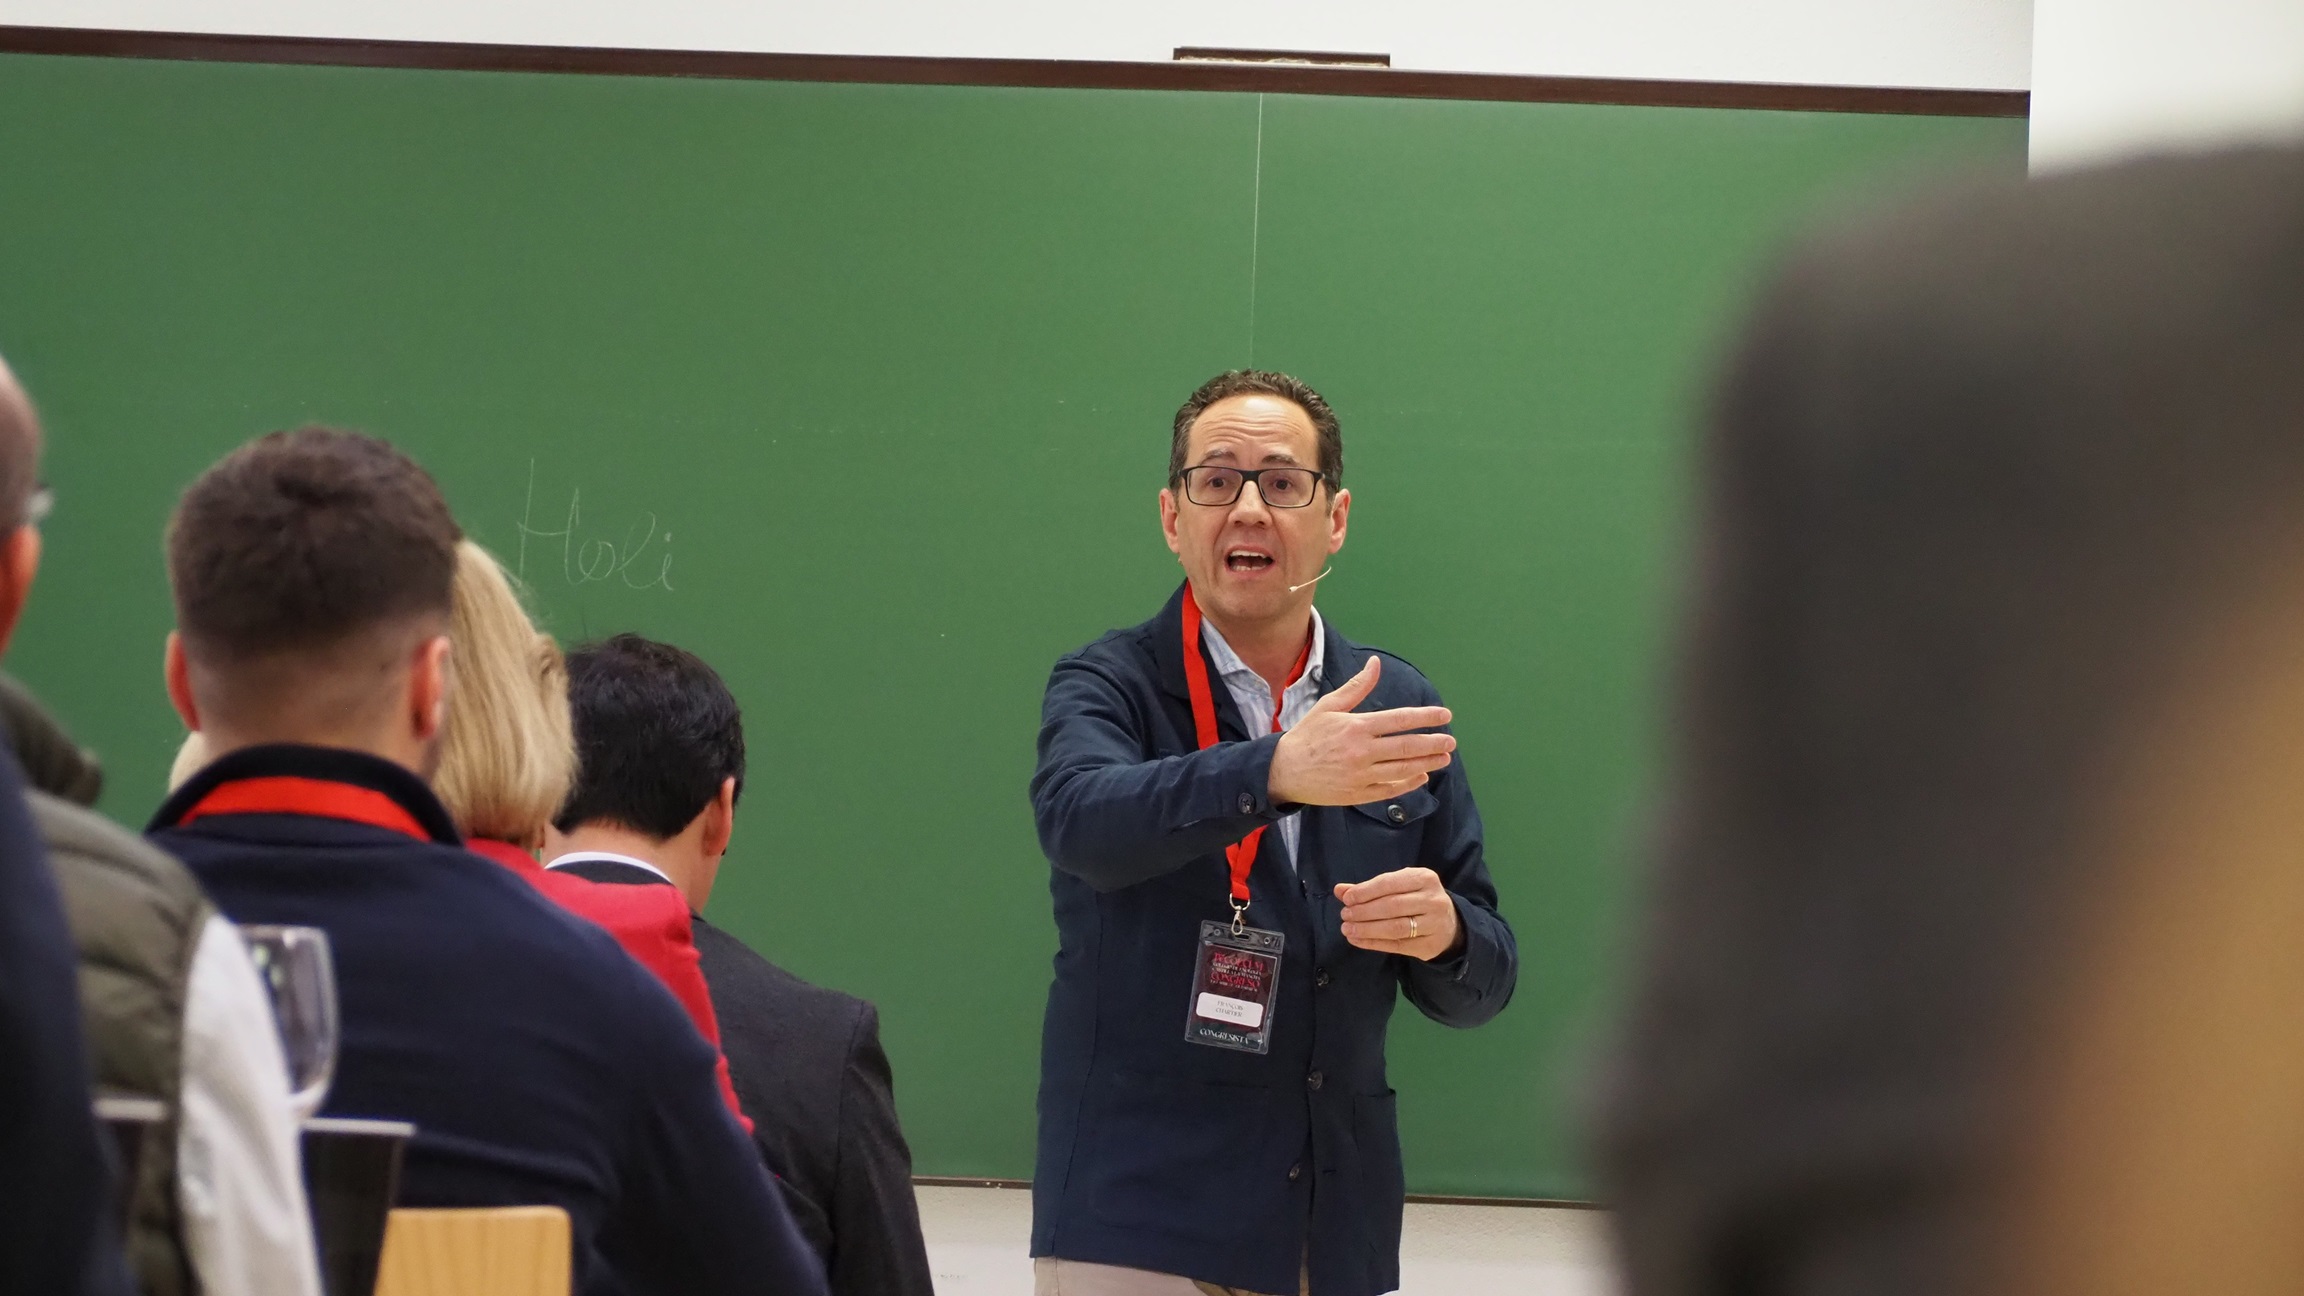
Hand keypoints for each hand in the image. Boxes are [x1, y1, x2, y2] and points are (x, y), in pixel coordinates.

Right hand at [1266, 658, 1455, 806]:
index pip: (1399, 720)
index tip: (1445, 715)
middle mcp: (1361, 751)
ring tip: (1444, 758)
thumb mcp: (1329, 706)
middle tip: (1451, 741)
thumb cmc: (1307, 735)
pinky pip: (1390, 789)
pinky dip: (1408, 783)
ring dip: (1427, 763)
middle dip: (1433, 743)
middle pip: (1406, 747)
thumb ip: (1356, 686)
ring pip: (1402, 769)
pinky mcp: (1357, 794)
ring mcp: (1360, 775)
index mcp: (1356, 727)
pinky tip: (1421, 776)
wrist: (1283, 771)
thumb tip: (1375, 663)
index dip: (1426, 717)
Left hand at [1336, 868, 1461, 960]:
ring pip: (1396, 927)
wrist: (1449, 925)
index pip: (1391, 883)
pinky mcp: (1429, 945)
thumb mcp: (1400, 887)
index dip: (1366, 891)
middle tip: (1345, 915)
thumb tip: (1339, 890)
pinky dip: (1373, 943)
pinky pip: (1397, 945)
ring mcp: (1434, 924)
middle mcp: (1432, 900)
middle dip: (1364, 911)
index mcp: (1425, 878)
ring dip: (1367, 929)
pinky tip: (1357, 940)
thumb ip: (1370, 888)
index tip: (1347, 899)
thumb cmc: (1417, 900)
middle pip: (1392, 906)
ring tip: (1347, 928)